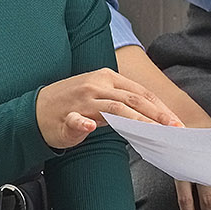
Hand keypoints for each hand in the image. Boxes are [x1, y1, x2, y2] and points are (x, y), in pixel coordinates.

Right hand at [36, 68, 184, 148]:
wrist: (36, 111)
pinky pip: (76, 119)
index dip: (160, 107)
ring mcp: (81, 100)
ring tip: (153, 131)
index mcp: (107, 78)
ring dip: (136, 120)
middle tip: (173, 128)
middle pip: (133, 99)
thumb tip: (151, 117)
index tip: (175, 121)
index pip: (140, 92)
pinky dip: (82, 124)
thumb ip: (122, 104)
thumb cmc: (71, 105)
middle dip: (156, 115)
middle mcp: (97, 85)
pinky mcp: (66, 116)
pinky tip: (89, 127)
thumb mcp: (99, 98)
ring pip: (113, 108)